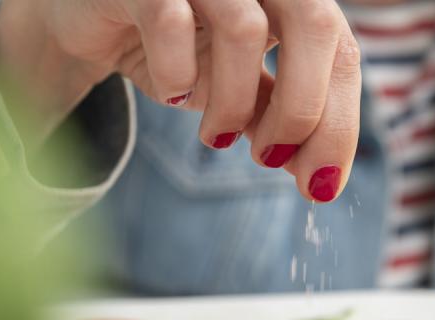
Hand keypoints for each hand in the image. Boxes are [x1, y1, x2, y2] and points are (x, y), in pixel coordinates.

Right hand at [0, 0, 361, 201]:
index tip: (321, 186)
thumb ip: (279, 117)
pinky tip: (170, 93)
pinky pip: (170, 22)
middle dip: (303, 110)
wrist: (91, 18)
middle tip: (270, 160)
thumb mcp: (237, 88)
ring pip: (245, 29)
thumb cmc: (175, 46)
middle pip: (316, 26)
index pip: (342, 53)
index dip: (340, 124)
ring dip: (234, 103)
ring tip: (216, 136)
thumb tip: (318, 177)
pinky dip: (176, 73)